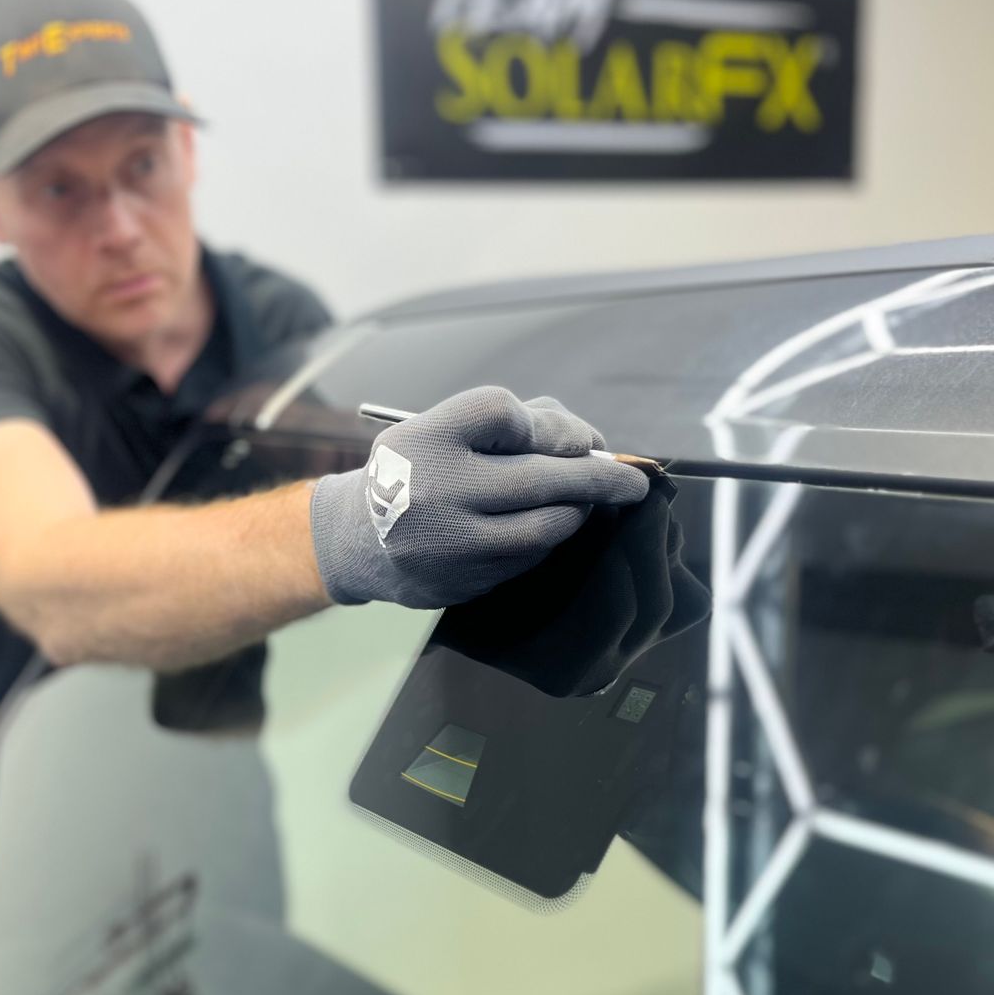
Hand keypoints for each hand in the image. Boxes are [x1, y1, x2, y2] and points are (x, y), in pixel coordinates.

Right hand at [310, 386, 651, 607]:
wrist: (358, 539)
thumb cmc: (416, 471)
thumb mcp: (441, 427)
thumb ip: (509, 422)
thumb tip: (587, 444)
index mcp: (428, 437)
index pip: (503, 413)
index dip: (553, 425)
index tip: (578, 438)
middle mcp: (436, 488)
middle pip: (541, 476)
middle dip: (599, 477)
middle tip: (636, 480)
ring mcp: (449, 543)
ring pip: (544, 528)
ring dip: (575, 512)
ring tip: (582, 502)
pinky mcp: (461, 581)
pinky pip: (526, 559)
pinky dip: (545, 540)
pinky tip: (543, 527)